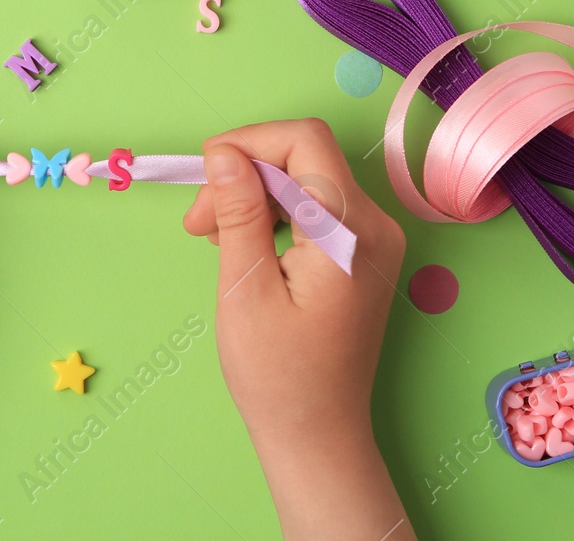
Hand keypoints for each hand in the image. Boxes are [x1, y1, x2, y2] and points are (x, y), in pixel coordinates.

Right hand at [183, 119, 413, 540]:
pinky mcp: (364, 253)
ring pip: (307, 179)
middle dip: (245, 173)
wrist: (317, 433)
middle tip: (197, 222)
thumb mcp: (246, 287)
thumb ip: (239, 212)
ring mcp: (375, 239)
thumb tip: (224, 153)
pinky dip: (275, 212)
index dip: (249, 141)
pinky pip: (317, 206)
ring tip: (213, 236)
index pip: (305, 140)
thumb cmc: (277, 374)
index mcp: (351, 231)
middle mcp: (376, 225)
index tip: (206, 173)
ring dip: (255, 194)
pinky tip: (243, 243)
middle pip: (305, 157)